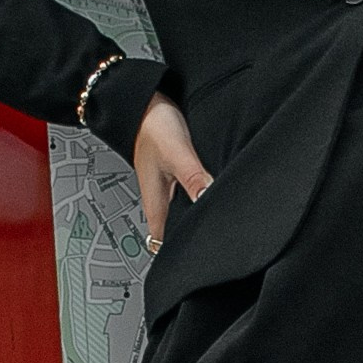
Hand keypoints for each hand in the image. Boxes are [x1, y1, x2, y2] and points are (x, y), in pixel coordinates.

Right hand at [133, 95, 211, 252]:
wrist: (142, 100)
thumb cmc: (152, 125)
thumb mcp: (177, 154)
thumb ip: (194, 178)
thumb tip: (210, 201)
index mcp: (156, 203)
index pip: (163, 244)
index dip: (178, 257)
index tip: (198, 263)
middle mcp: (161, 199)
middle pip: (176, 233)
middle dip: (194, 240)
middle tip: (218, 247)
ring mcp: (169, 187)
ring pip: (184, 214)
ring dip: (199, 218)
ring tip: (221, 224)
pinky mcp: (178, 174)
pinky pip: (191, 195)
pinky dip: (202, 197)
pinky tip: (215, 193)